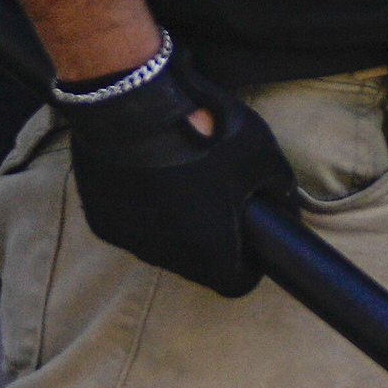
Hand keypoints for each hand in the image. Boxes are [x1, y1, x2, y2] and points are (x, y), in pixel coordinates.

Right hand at [56, 48, 292, 298]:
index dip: (248, 267)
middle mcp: (167, 255)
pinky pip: (132, 229)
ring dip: (175, 232)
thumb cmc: (204, 129)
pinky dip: (144, 214)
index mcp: (210, 247)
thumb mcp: (261, 153)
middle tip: (216, 209)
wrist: (133, 104)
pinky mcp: (102, 222)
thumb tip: (285, 200)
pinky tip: (150, 183)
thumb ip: (279, 186)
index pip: (236, 283)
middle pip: (198, 268)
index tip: (249, 246)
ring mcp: (131, 240)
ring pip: (162, 251)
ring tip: (181, 190)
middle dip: (212, 247)